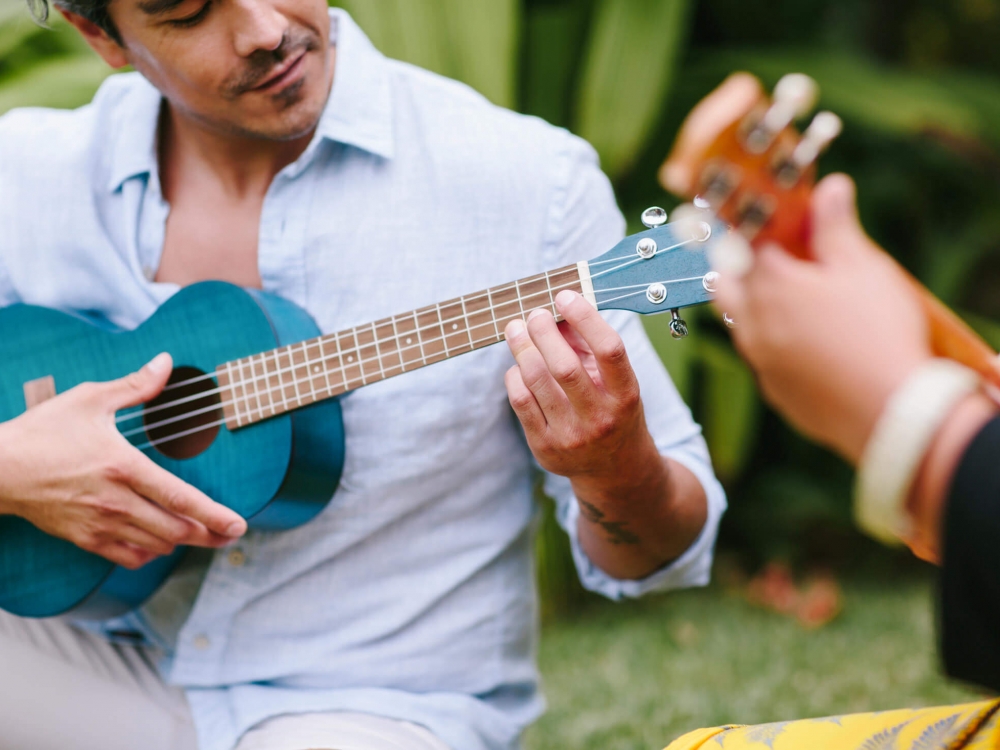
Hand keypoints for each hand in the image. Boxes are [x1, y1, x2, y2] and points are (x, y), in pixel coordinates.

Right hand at [0, 353, 246, 568]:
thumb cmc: (43, 431)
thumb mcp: (90, 399)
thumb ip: (135, 386)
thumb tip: (166, 362)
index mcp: (123, 467)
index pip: (180, 498)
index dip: (214, 515)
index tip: (239, 525)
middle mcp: (115, 501)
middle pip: (176, 529)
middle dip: (209, 534)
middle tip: (229, 534)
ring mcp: (99, 523)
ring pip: (156, 546)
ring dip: (182, 542)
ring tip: (201, 534)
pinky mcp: (84, 538)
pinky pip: (127, 557)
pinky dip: (149, 553)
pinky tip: (159, 542)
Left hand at [504, 290, 707, 578]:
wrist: (616, 471)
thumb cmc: (614, 412)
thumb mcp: (617, 382)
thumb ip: (590, 347)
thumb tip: (559, 310)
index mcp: (626, 395)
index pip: (609, 349)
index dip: (585, 317)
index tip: (565, 296)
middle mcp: (601, 418)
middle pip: (564, 365)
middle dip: (543, 331)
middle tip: (534, 313)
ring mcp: (571, 436)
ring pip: (537, 380)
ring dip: (522, 347)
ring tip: (516, 330)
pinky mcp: (545, 448)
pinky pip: (521, 401)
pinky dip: (515, 376)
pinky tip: (517, 365)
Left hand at [713, 174, 932, 463]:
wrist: (890, 413)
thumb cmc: (877, 332)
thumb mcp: (862, 267)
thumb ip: (836, 226)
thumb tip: (829, 187)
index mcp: (766, 283)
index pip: (742, 238)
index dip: (755, 221)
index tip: (765, 212)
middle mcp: (750, 322)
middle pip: (725, 281)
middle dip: (740, 264)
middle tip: (776, 257)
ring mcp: (759, 360)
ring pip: (742, 322)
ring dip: (758, 306)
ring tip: (798, 300)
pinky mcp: (775, 391)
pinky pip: (764, 358)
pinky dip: (777, 343)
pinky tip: (811, 343)